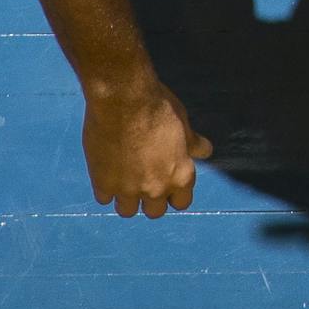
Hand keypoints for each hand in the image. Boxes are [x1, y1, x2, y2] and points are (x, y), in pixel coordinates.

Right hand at [82, 86, 213, 218]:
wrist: (124, 97)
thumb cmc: (157, 106)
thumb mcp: (182, 122)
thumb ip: (192, 143)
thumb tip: (205, 150)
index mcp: (181, 176)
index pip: (181, 202)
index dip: (173, 192)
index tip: (164, 181)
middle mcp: (157, 188)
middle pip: (154, 211)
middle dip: (149, 198)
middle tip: (141, 178)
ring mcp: (129, 188)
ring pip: (127, 210)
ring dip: (125, 197)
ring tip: (120, 177)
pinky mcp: (104, 183)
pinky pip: (103, 197)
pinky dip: (104, 186)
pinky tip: (104, 169)